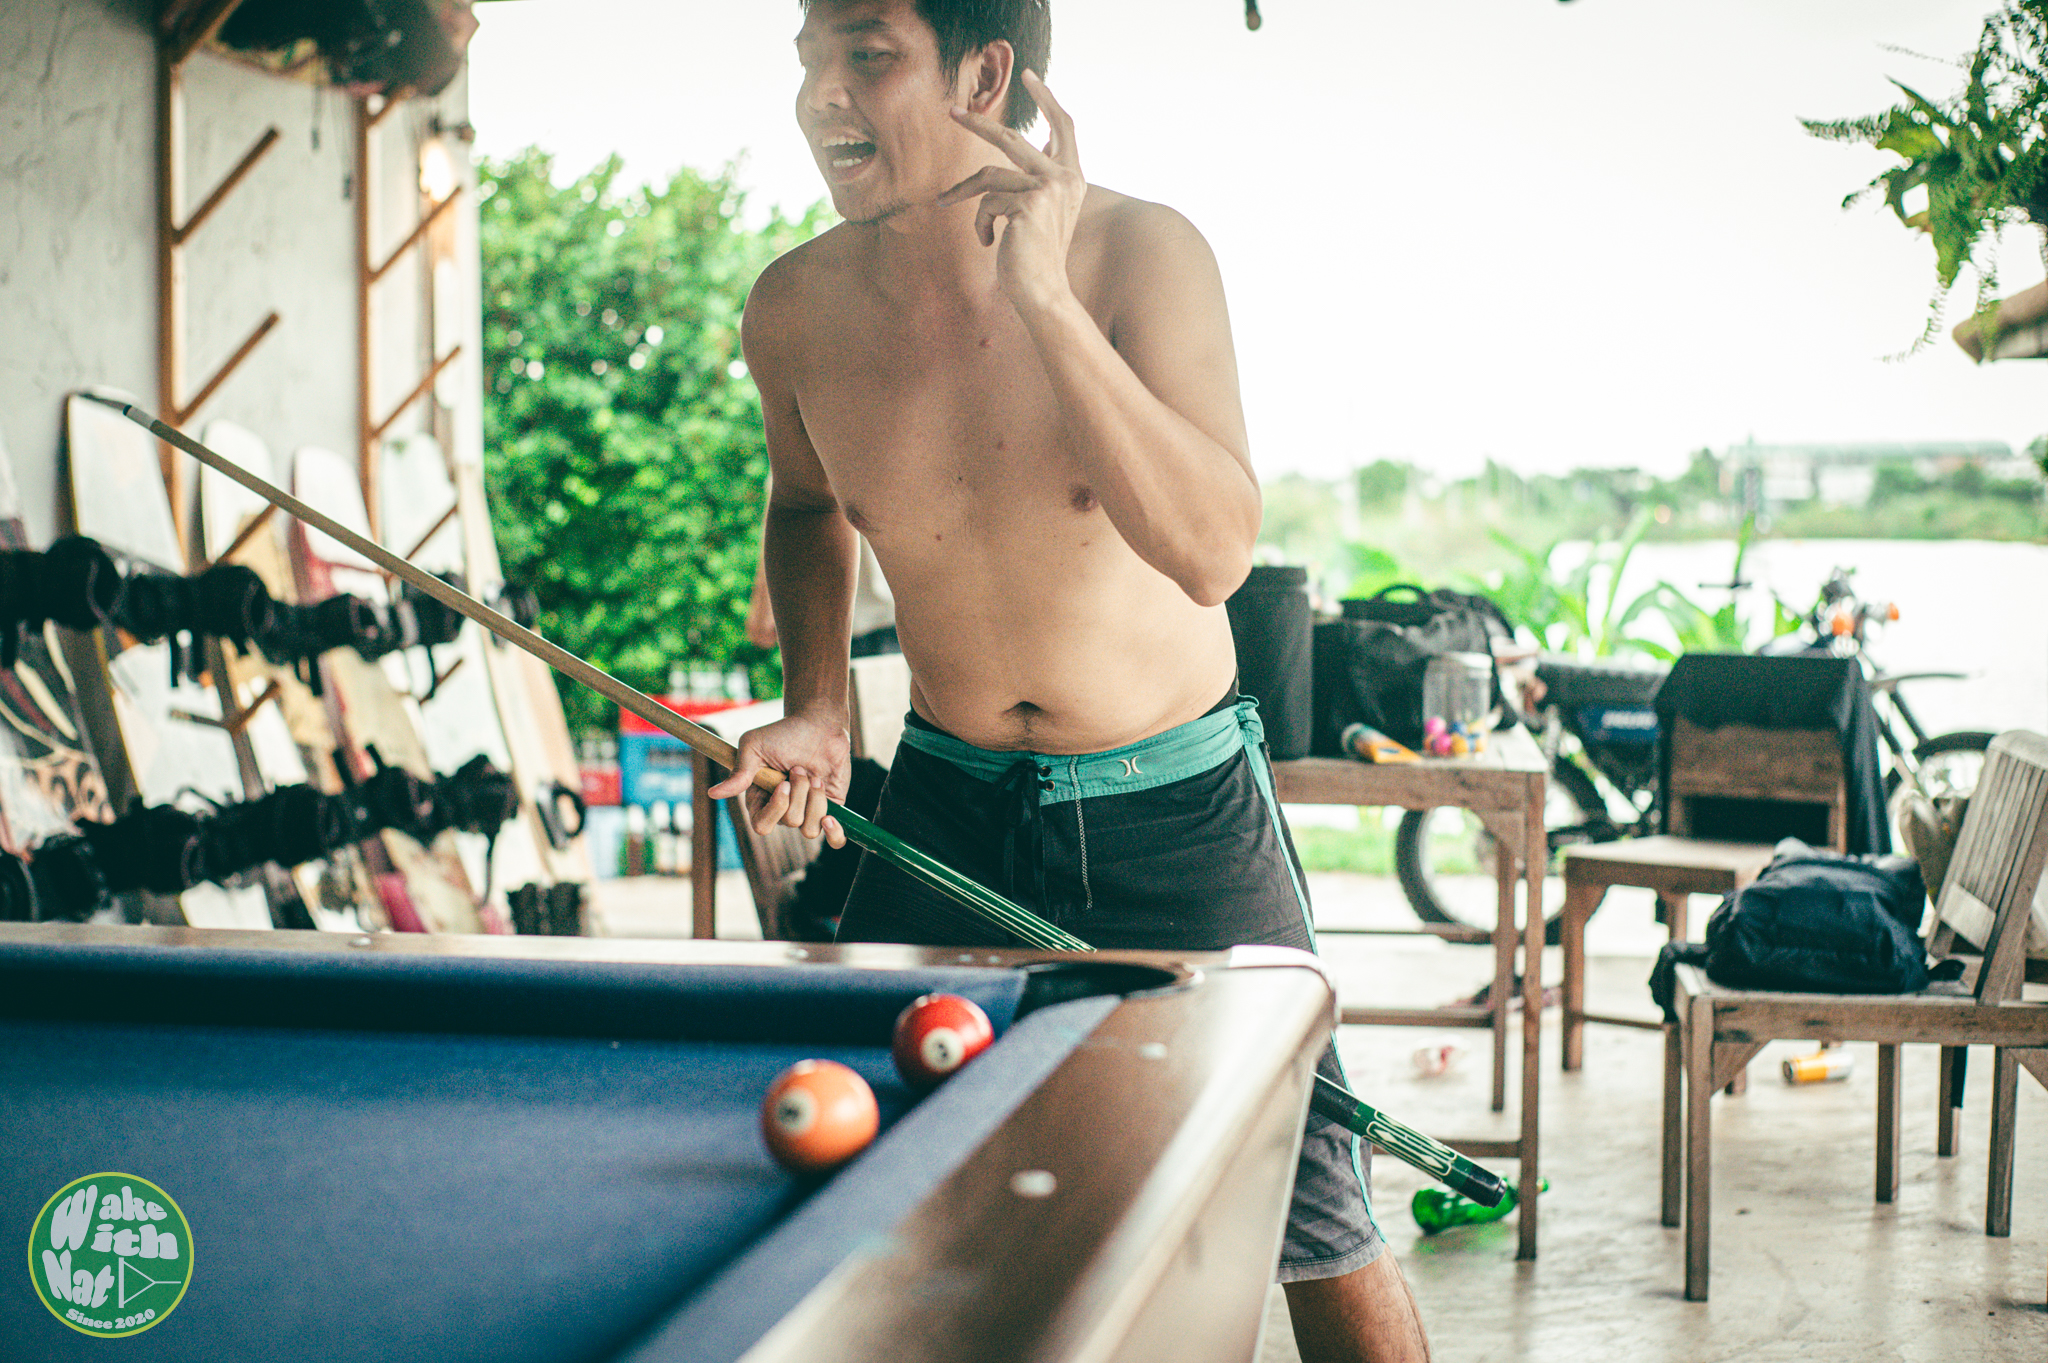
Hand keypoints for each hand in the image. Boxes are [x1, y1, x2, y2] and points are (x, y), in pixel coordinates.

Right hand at [704, 712, 850, 847]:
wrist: (818, 724)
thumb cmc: (783, 733)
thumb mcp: (754, 746)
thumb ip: (739, 772)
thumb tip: (713, 794)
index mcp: (761, 800)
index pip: (762, 825)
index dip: (776, 808)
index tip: (784, 783)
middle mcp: (784, 810)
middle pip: (790, 822)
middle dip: (800, 793)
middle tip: (800, 768)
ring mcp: (808, 811)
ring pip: (810, 828)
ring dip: (816, 799)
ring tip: (815, 776)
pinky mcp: (832, 810)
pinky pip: (834, 839)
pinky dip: (835, 834)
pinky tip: (831, 818)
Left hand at [938, 70, 1083, 312]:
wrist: (1043, 292)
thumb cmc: (1036, 256)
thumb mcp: (1040, 212)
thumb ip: (1037, 178)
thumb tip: (1034, 144)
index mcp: (1072, 177)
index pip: (1063, 127)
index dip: (1047, 99)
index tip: (1029, 75)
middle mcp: (1065, 178)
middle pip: (1010, 138)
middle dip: (976, 124)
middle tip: (951, 111)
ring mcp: (1048, 188)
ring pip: (989, 175)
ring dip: (963, 190)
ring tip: (945, 202)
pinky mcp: (1028, 203)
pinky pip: (988, 202)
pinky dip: (981, 222)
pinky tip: (988, 242)